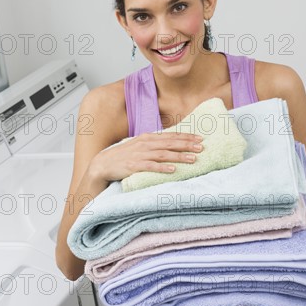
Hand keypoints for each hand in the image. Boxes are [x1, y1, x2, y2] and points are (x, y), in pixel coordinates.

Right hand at [89, 132, 203, 182]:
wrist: (103, 164)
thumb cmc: (123, 156)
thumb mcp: (139, 146)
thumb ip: (154, 145)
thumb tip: (171, 144)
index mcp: (148, 138)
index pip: (170, 136)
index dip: (186, 137)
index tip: (200, 138)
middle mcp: (145, 144)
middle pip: (170, 143)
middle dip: (187, 145)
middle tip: (202, 147)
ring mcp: (139, 155)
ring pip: (164, 154)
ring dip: (179, 156)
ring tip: (193, 159)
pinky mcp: (134, 166)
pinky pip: (151, 166)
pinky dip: (163, 167)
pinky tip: (173, 170)